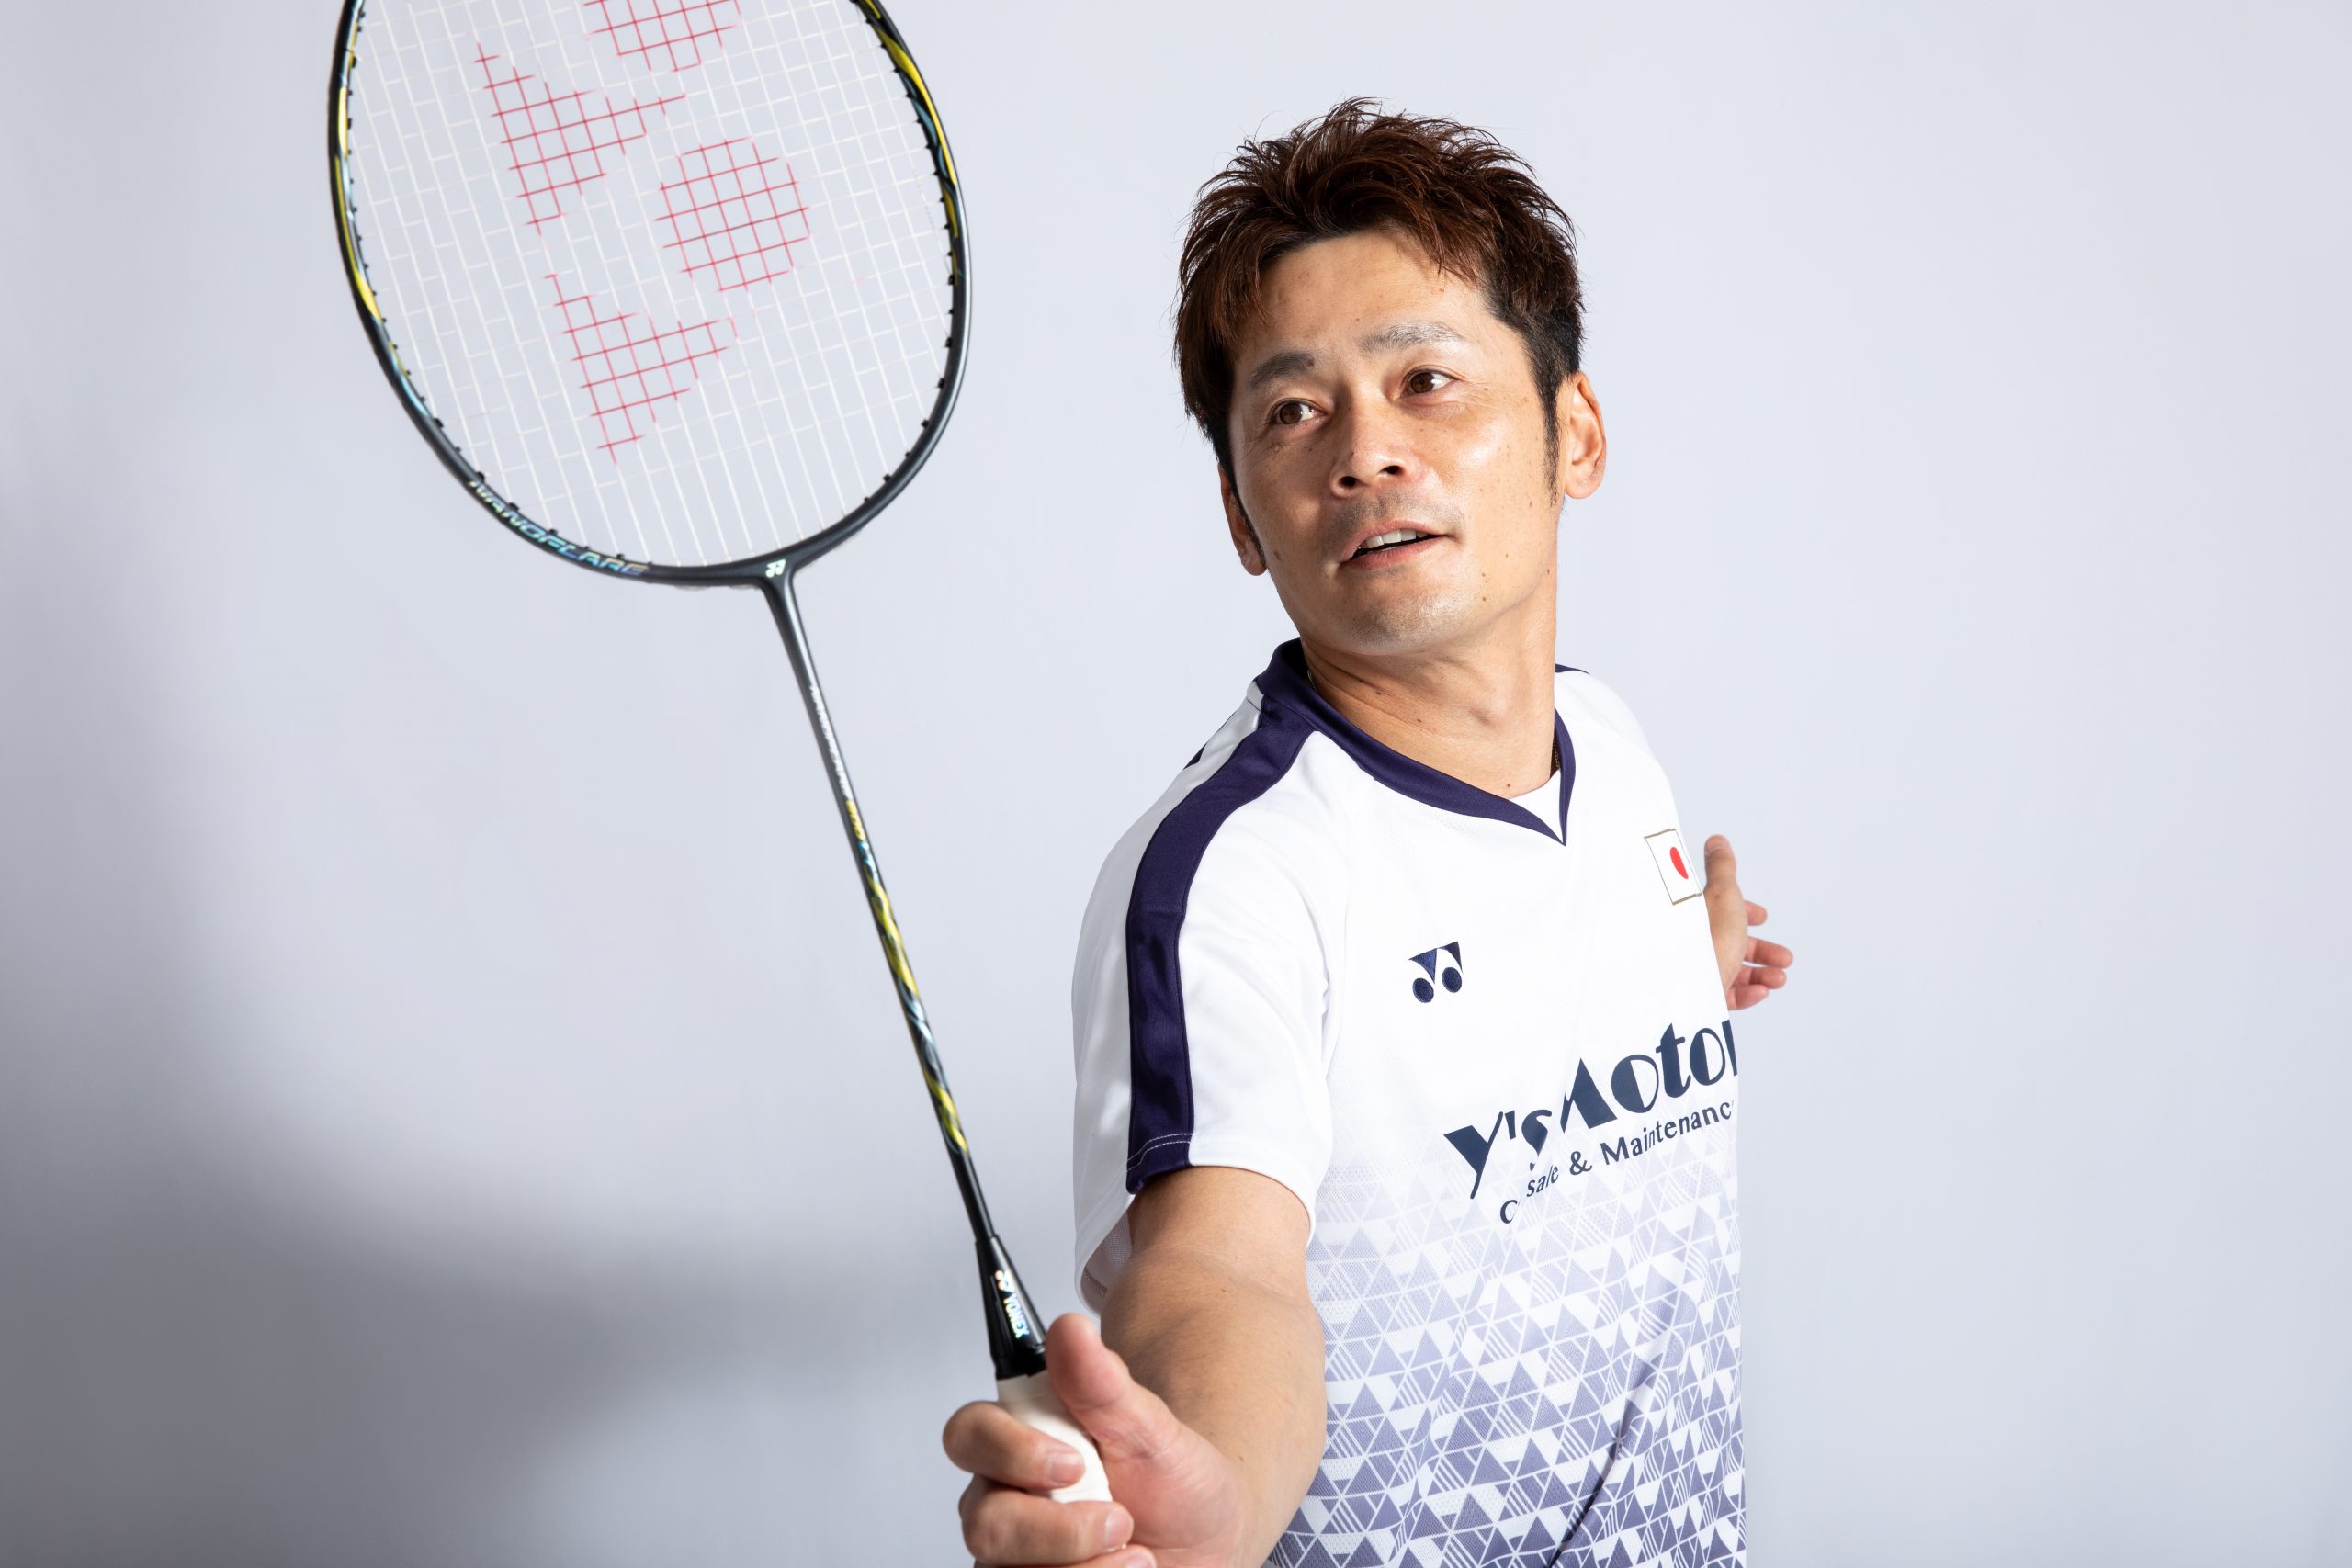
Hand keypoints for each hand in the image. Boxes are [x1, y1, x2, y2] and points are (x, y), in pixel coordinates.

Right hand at [944, 1315, 1247, 1567]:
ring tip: (1137, 1555)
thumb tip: (1069, 1328)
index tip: (1072, 1461)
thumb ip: (1104, 1384)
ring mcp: (1013, 1557)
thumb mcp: (1152, 1429)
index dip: (1010, 1450)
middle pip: (985, 1523)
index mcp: (1018, 1441)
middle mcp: (1003, 1500)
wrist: (1204, 1538)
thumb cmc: (1170, 1478)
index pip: (969, 1434)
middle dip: (1060, 1530)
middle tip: (1121, 1520)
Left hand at [1702, 834, 1792, 1009]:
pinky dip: (1746, 994)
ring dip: (1762, 974)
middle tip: (1785, 958)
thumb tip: (1716, 840)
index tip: (1763, 917)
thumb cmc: (1707, 939)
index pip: (1720, 912)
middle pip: (1731, 945)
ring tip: (1779, 978)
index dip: (1745, 912)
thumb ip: (1723, 869)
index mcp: (1696, 919)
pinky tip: (1761, 993)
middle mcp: (1692, 945)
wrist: (1688, 985)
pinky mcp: (1698, 999)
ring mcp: (1694, 973)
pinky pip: (1724, 997)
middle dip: (1764, 950)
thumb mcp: (1723, 895)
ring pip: (1731, 972)